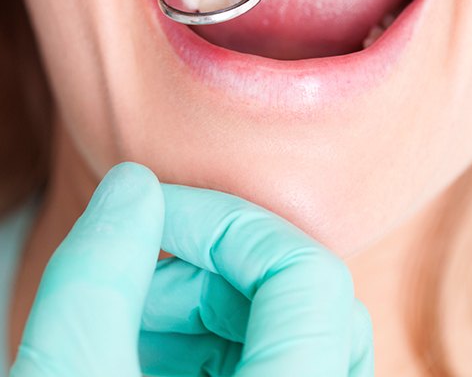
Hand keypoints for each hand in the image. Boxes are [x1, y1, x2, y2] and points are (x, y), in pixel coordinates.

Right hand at [10, 162, 373, 376]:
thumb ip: (96, 275)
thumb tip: (132, 186)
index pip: (305, 273)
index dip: (223, 223)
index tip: (150, 216)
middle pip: (300, 290)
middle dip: (208, 261)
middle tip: (135, 275)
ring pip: (290, 323)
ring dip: (209, 298)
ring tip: (134, 319)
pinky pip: (275, 355)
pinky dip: (214, 336)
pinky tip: (151, 352)